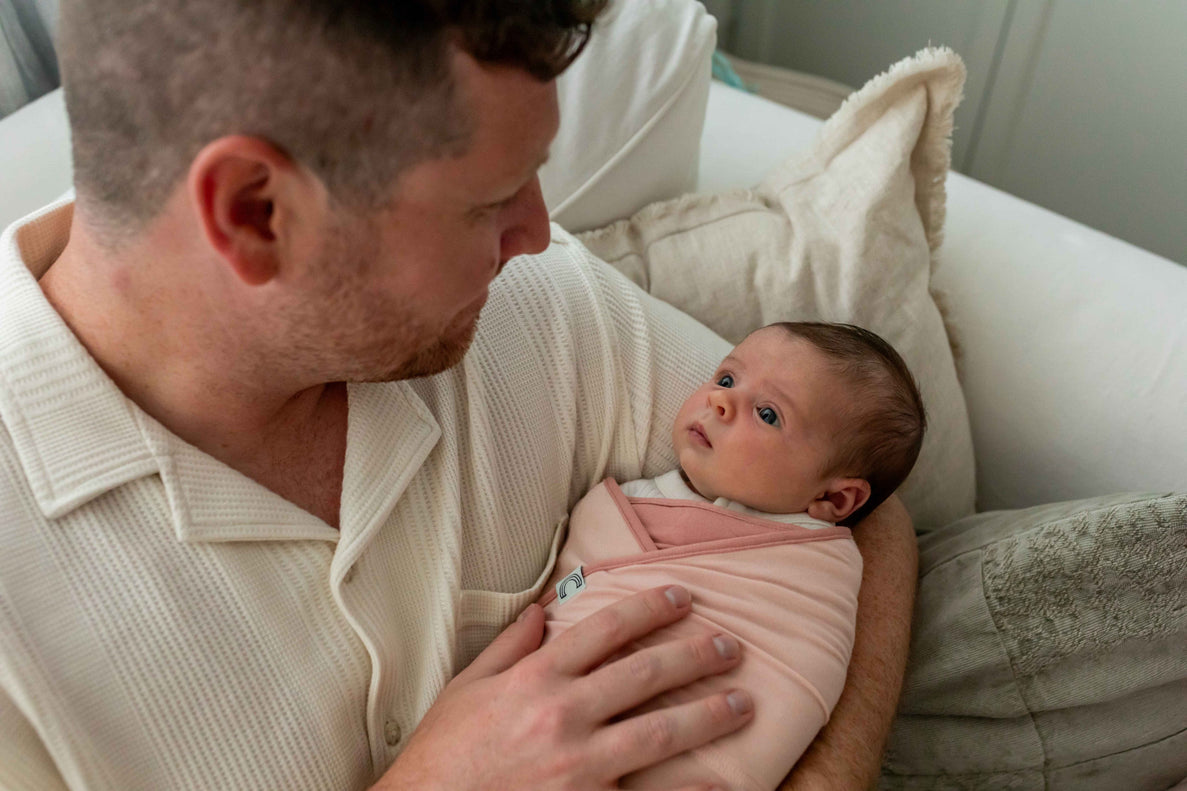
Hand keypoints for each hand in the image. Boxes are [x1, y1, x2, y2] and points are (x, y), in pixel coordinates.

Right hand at [374, 585, 752, 789]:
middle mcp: (561, 714)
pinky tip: (723, 783)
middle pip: (643, 674)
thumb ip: (508, 646)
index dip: (650, 608)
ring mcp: (577, 764)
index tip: (684, 597)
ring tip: (743, 704)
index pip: (605, 630)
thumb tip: (543, 610)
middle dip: (693, 655)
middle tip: (731, 647)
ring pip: (658, 732)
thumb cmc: (442, 755)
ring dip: (707, 715)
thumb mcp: (465, 688)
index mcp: (534, 678)